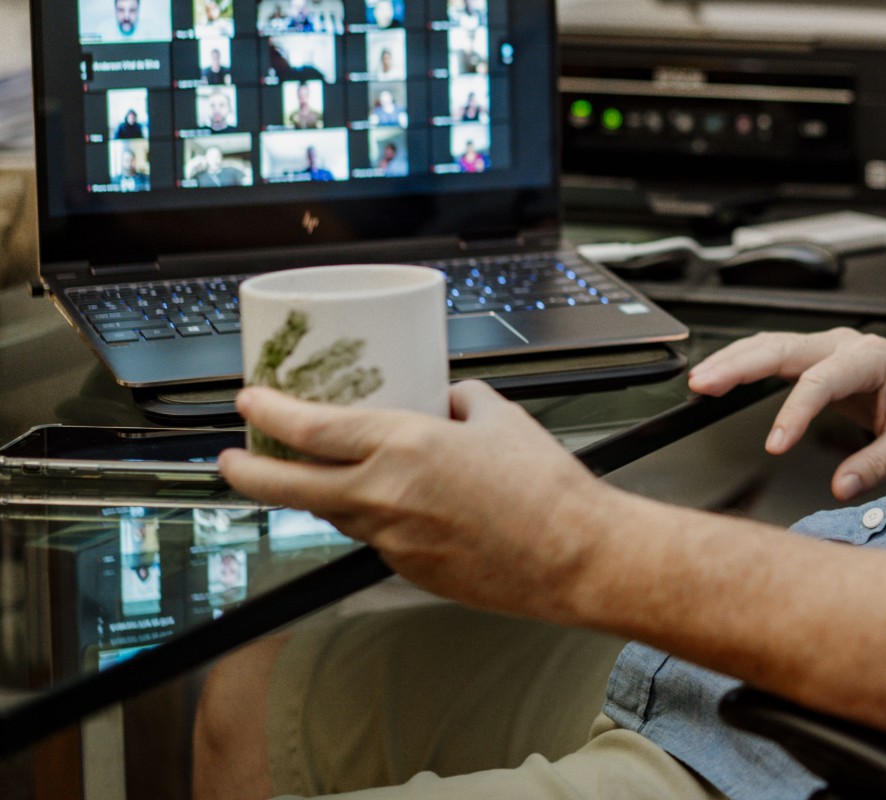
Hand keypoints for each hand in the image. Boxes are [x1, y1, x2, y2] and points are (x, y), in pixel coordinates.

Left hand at [219, 381, 625, 624]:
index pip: (310, 429)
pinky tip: (395, 505)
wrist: (573, 555)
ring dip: (314, 492)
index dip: (268, 414)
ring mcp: (391, 539)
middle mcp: (385, 495)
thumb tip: (445, 398)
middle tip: (229, 460)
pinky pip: (373, 535)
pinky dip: (371, 516)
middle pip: (287, 486)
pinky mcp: (407, 570)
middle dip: (245, 472)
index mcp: (405, 448)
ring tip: (314, 474)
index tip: (249, 402)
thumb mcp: (501, 418)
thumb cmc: (546, 491)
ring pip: (331, 512)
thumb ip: (461, 401)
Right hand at [688, 329, 885, 500]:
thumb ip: (879, 464)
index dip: (793, 413)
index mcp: (872, 358)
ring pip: (770, 344)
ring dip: (733, 360)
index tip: (775, 446)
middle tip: (703, 386)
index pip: (820, 382)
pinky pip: (773, 354)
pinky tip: (718, 377)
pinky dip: (743, 363)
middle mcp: (845, 345)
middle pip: (782, 348)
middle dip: (739, 366)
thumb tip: (842, 487)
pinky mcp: (816, 359)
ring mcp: (828, 348)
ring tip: (699, 382)